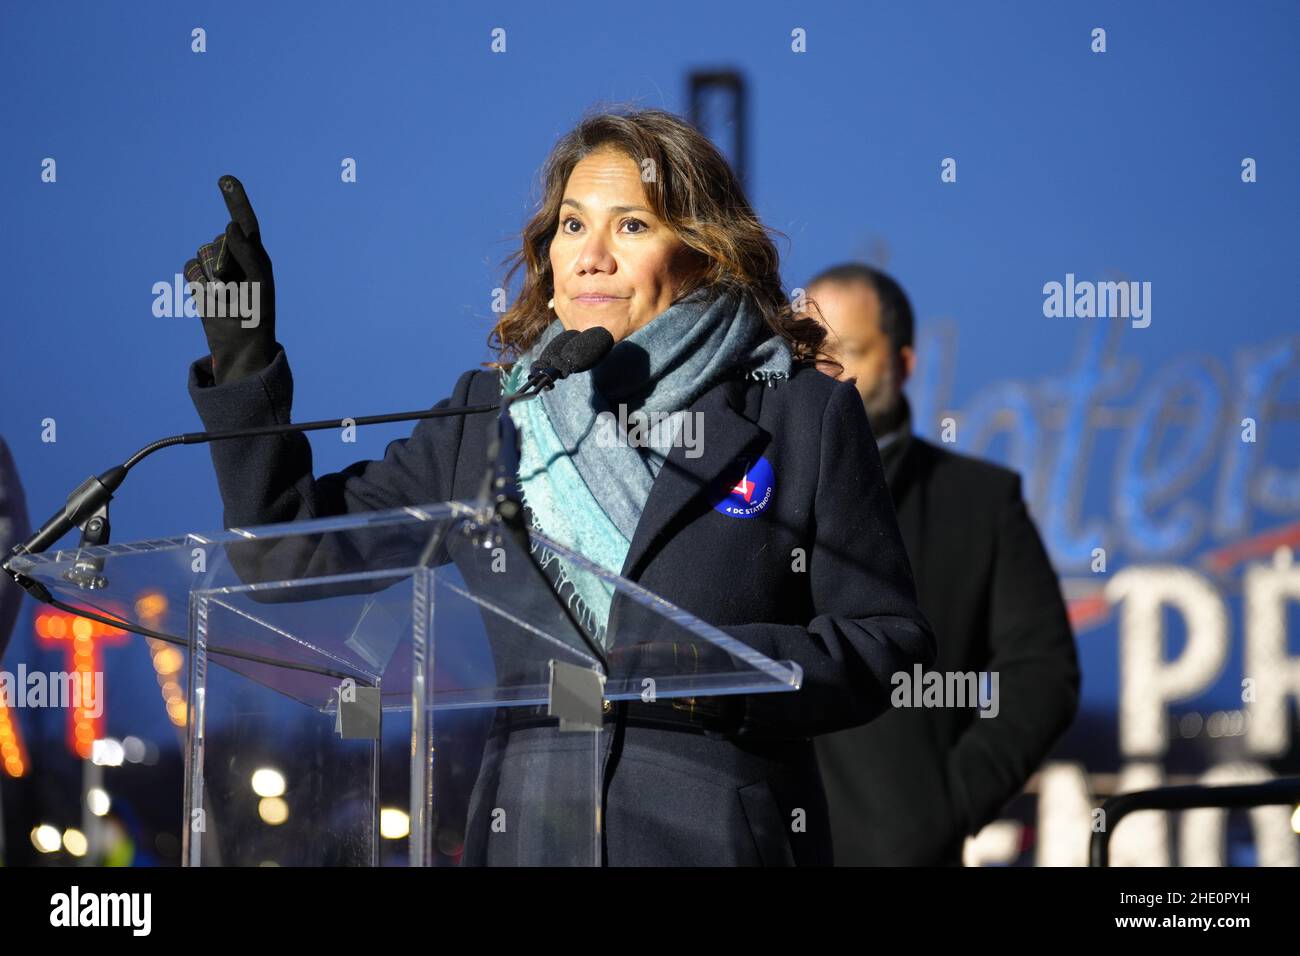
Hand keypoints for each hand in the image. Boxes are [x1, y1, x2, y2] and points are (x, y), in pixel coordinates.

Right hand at [183, 175, 276, 383]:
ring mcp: (215, 268)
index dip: (235, 199)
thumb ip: (248, 252)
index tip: (226, 178)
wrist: (242, 342)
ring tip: (228, 296)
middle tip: (238, 286)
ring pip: (203, 254)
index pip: (244, 221)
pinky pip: (190, 270)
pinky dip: (200, 285)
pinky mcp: (198, 281)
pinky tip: (212, 299)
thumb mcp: (261, 282)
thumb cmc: (259, 313)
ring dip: (213, 276)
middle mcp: (233, 256)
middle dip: (225, 261)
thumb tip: (229, 225)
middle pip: (219, 240)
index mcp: (254, 253)